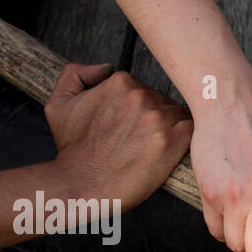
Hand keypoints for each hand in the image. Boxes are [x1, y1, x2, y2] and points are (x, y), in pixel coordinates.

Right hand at [45, 62, 192, 208]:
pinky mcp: (173, 141)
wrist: (82, 184)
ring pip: (178, 115)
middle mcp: (141, 96)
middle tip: (142, 140)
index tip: (132, 127)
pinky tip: (171, 151)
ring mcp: (158, 118)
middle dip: (156, 118)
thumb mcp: (59, 103)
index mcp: (120, 82)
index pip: (144, 88)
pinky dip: (185, 140)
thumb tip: (106, 68)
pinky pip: (192, 130)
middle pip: (163, 101)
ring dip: (171, 130)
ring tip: (153, 148)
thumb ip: (76, 74)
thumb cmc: (72, 148)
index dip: (140, 109)